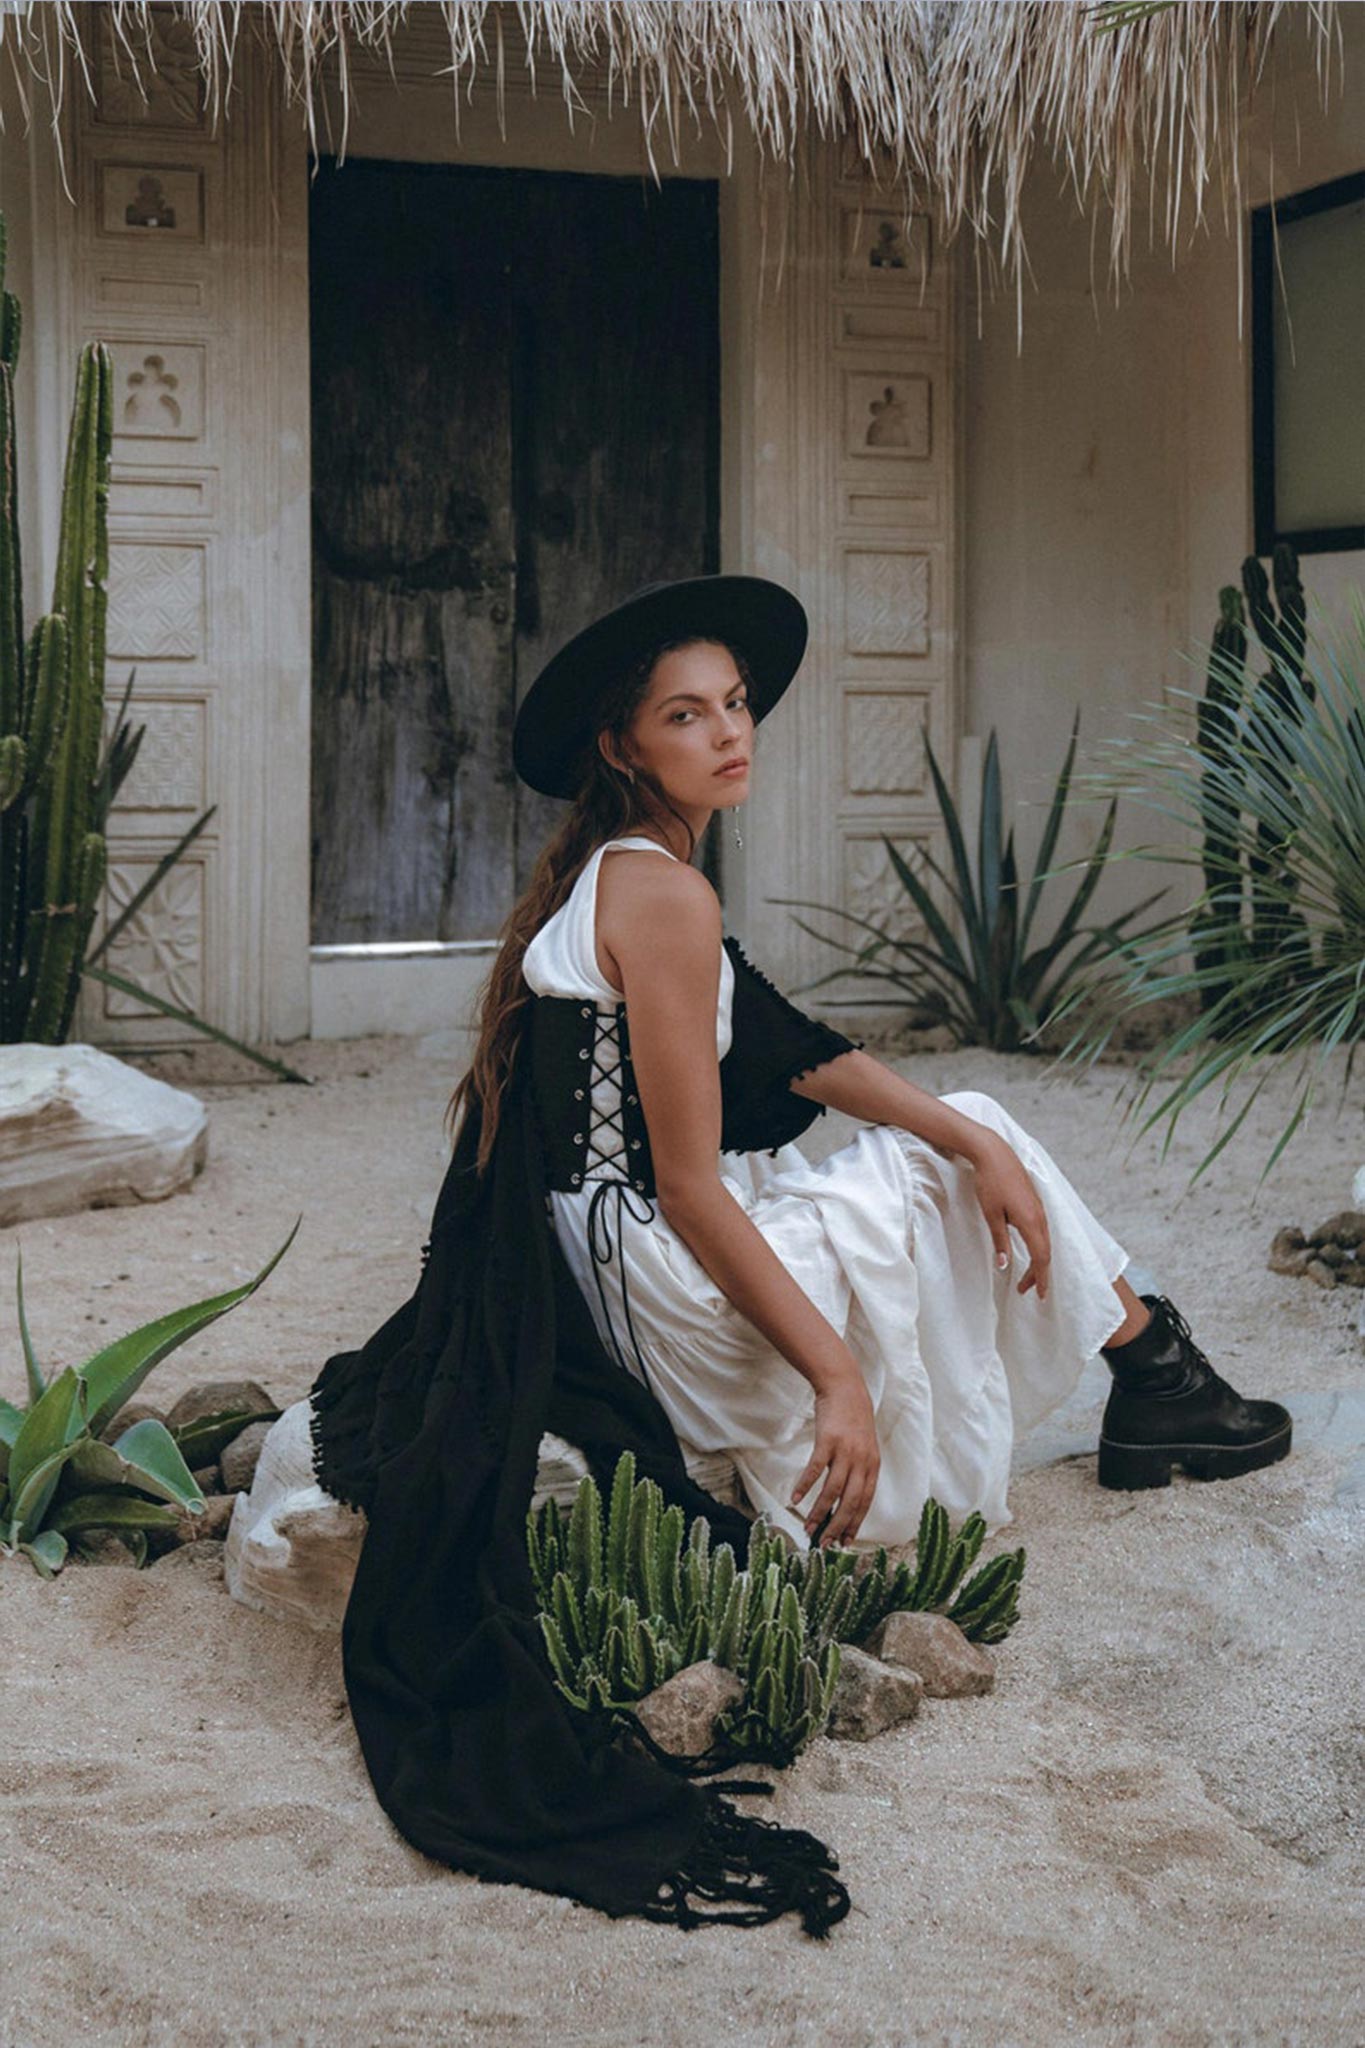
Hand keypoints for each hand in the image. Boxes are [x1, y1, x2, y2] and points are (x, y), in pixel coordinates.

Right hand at [789, 1371, 880, 1547]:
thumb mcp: (864, 1448)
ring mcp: (845, 1451)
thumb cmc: (853, 1421)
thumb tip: (848, 1498)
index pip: (864, 1503)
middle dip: (837, 1526)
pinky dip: (805, 1486)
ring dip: (819, 1512)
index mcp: (872, 1466)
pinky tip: (796, 1499)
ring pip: (833, 1491)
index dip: (854, 1524)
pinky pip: (815, 1470)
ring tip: (808, 1528)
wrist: (845, 1388)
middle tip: (825, 1544)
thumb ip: (859, 1471)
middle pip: (850, 1502)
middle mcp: (862, 1462)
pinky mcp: (828, 1441)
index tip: (845, 1543)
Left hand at [970, 1131, 1050, 1300]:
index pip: (1041, 1258)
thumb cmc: (990, 1182)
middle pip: (1045, 1252)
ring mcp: (1039, 1207)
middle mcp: (1040, 1216)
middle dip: (1038, 1273)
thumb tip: (1004, 1266)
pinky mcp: (1034, 1201)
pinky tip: (1030, 1249)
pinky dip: (1038, 1245)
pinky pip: (1042, 1230)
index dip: (1039, 1278)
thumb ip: (1000, 1241)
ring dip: (1038, 1260)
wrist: (994, 1152)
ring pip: (1044, 1241)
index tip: (1038, 1295)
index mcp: (1031, 1222)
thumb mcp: (991, 1215)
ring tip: (1028, 1274)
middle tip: (1027, 1290)